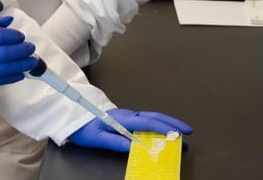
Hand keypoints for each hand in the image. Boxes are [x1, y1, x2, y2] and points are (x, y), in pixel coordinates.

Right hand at [0, 15, 37, 95]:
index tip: (21, 36)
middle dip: (21, 51)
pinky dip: (12, 77)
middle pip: (4, 53)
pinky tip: (21, 73)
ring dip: (21, 65)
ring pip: (4, 69)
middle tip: (30, 48)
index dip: (13, 36)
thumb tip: (9, 21)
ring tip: (32, 62)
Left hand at [68, 108, 192, 152]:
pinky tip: (164, 132)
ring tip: (180, 133)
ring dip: (168, 124)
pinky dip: (159, 125)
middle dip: (172, 123)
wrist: (74, 115)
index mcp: (122, 118)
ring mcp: (128, 116)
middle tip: (188, 131)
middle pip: (154, 117)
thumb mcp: (96, 138)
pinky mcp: (127, 119)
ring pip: (152, 117)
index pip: (147, 123)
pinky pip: (147, 120)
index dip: (163, 128)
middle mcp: (128, 115)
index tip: (177, 133)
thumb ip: (114, 142)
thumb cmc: (84, 127)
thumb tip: (133, 147)